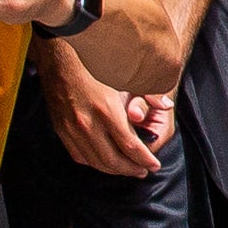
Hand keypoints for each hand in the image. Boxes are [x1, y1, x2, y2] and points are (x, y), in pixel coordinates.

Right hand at [40, 35, 163, 174]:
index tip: (154, 165)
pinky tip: (104, 161)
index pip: (130, 146)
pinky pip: (78, 155)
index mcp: (107, 110)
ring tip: (126, 169)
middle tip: (142, 171)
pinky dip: (93, 162)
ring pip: (95, 162)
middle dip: (130, 169)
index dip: (144, 160)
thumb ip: (149, 93)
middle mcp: (88, 123)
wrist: (60, 57)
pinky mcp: (61, 130)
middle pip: (112, 160)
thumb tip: (166, 105)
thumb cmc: (95, 65)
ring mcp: (72, 129)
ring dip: (113, 170)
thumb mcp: (125, 76)